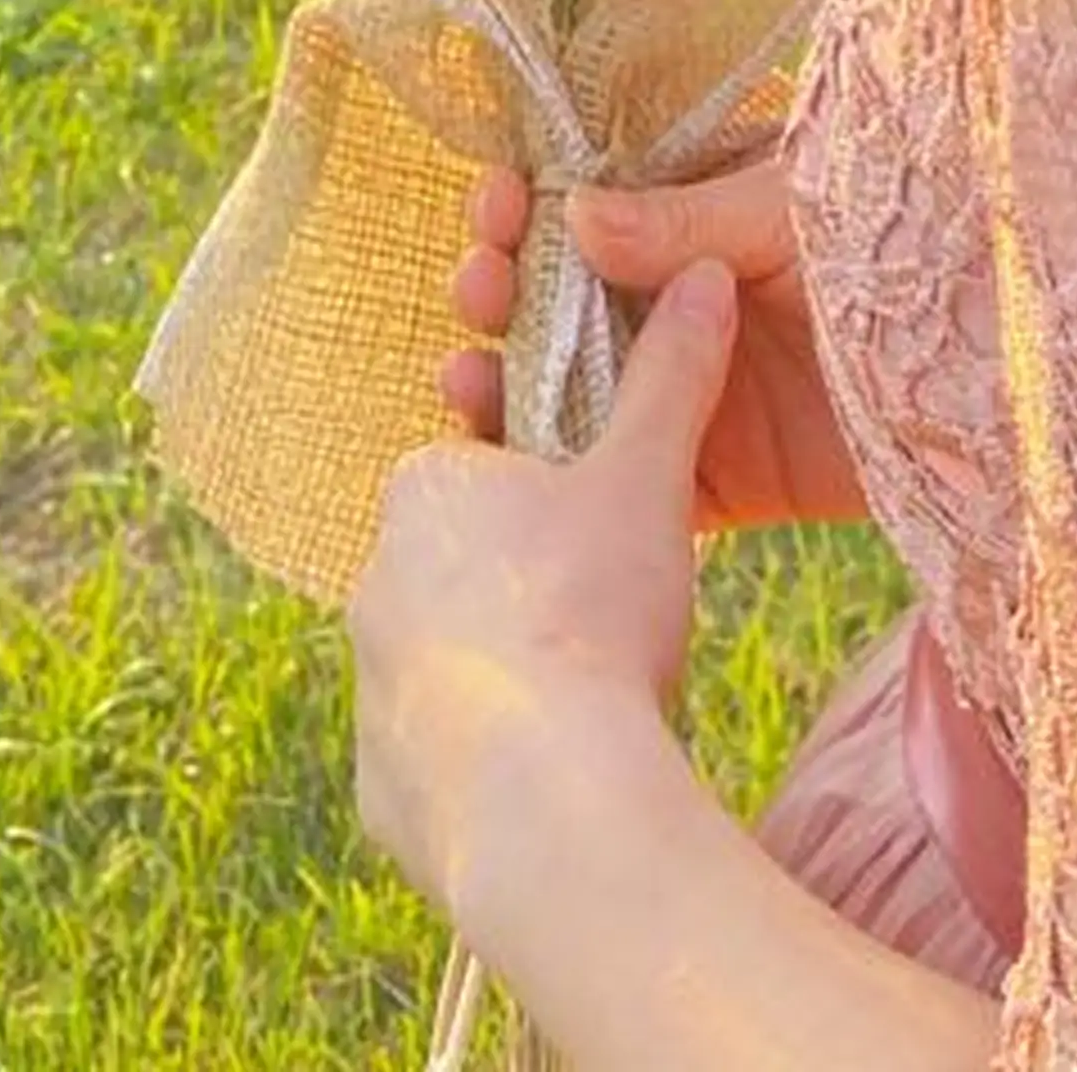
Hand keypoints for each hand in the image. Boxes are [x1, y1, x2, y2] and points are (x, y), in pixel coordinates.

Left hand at [349, 256, 732, 932]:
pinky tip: (552, 774)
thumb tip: (707, 274)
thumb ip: (671, 376)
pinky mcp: (379, 786)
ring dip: (508, 675)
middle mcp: (373, 580)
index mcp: (425, 488)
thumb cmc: (591, 613)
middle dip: (529, 586)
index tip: (605, 530)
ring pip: (450, 664)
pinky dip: (487, 764)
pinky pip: (437, 761)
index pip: (486, 468)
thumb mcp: (647, 479)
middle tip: (611, 616)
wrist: (544, 802)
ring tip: (593, 702)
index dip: (553, 495)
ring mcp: (369, 690)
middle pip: (466, 566)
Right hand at [442, 149, 873, 530]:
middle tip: (477, 286)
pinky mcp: (720, 477)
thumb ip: (686, 218)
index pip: (586, 199)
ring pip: (573, 389)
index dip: (528, 200)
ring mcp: (693, 390)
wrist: (1000, 363)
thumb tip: (571, 213)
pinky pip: (624, 478)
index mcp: (698, 210)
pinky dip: (559, 475)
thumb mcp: (790, 206)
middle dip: (503, 288)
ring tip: (462, 378)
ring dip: (507, 382)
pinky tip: (506, 461)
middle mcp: (681, 298)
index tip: (492, 201)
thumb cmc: (905, 239)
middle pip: (561, 297)